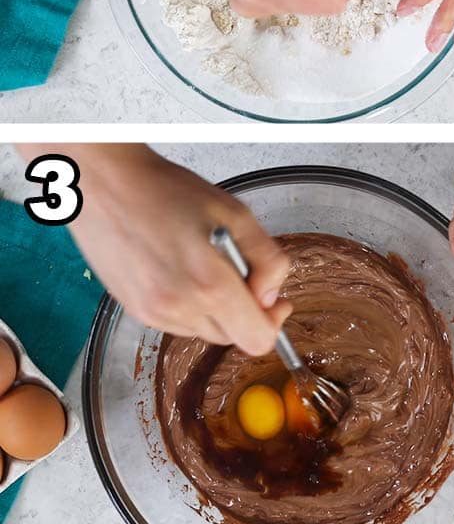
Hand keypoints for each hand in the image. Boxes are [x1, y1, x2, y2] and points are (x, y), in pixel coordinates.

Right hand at [53, 145, 291, 354]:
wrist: (108, 184)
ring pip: (205, 330)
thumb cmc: (168, 192)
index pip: (256, 340)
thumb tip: (271, 295)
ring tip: (203, 262)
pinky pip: (178, 323)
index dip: (272, 321)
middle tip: (238, 270)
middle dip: (244, 310)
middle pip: (232, 337)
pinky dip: (190, 304)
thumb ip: (268, 260)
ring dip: (216, 307)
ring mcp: (152, 313)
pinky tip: (180, 268)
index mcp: (209, 286)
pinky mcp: (134, 310)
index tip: (274, 299)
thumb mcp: (238, 215)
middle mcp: (178, 309)